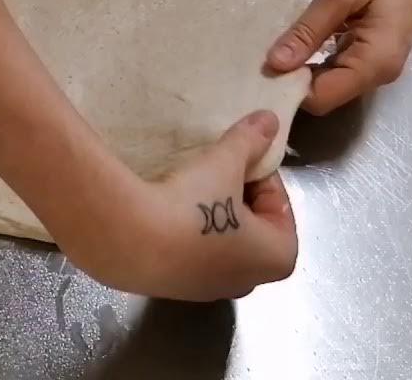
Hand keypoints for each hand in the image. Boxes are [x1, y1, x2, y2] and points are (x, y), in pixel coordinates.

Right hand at [70, 111, 297, 301]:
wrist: (129, 240)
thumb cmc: (193, 205)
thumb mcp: (224, 163)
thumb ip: (249, 142)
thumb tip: (270, 120)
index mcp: (276, 258)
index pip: (282, 210)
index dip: (262, 179)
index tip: (240, 160)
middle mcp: (249, 282)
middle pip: (254, 231)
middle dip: (239, 201)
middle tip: (217, 173)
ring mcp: (209, 291)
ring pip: (221, 246)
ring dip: (212, 218)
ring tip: (190, 190)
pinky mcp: (173, 290)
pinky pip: (190, 256)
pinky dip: (186, 235)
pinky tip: (166, 212)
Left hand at [266, 0, 411, 114]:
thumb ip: (307, 31)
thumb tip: (274, 65)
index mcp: (375, 64)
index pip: (321, 98)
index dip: (289, 88)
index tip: (260, 67)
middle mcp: (379, 73)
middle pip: (326, 93)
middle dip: (292, 80)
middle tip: (258, 56)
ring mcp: (379, 63)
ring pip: (330, 80)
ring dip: (303, 68)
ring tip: (272, 47)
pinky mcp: (374, 50)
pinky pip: (339, 64)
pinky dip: (316, 57)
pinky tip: (297, 39)